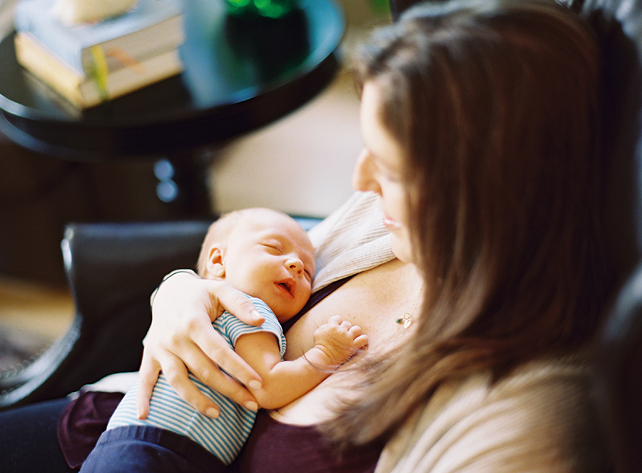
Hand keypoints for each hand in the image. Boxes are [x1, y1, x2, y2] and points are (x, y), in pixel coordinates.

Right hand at [136, 271, 265, 418]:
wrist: (169, 291)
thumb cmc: (202, 293)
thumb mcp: (221, 290)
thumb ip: (241, 304)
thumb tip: (260, 321)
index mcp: (194, 321)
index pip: (219, 351)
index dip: (239, 369)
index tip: (258, 383)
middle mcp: (175, 337)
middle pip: (203, 370)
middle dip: (229, 389)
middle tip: (252, 404)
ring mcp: (160, 348)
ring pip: (177, 380)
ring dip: (196, 400)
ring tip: (217, 414)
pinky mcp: (150, 354)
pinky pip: (144, 378)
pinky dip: (142, 397)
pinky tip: (144, 416)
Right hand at [311, 315, 367, 368]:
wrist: (323, 359)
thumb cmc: (319, 346)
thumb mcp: (317, 333)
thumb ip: (325, 326)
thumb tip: (331, 324)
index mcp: (332, 326)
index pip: (338, 318)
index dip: (337, 323)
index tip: (336, 330)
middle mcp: (341, 331)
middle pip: (348, 323)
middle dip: (345, 329)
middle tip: (342, 337)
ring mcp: (348, 339)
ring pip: (357, 329)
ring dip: (355, 333)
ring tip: (351, 338)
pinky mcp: (353, 346)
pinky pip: (364, 338)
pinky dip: (363, 340)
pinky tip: (359, 342)